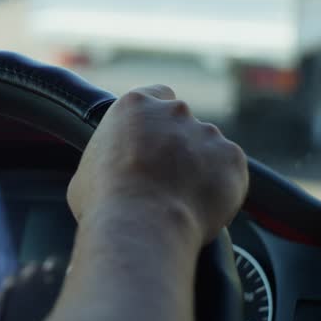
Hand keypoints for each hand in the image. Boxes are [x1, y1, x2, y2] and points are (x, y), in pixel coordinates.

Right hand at [67, 85, 247, 242]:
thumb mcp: (88, 170)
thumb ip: (107, 158)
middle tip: (166, 178)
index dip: (156, 120)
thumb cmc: (105, 201)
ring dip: (200, 166)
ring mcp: (207, 133)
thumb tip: (108, 173)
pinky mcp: (232, 158)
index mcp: (135, 105)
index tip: (153, 141)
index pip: (156, 95)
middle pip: (183, 122)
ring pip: (208, 147)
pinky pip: (230, 169)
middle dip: (179, 146)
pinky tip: (201, 206)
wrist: (141, 225)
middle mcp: (174, 111)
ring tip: (183, 200)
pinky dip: (221, 185)